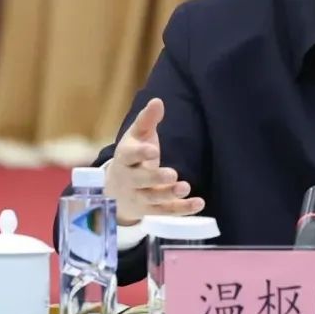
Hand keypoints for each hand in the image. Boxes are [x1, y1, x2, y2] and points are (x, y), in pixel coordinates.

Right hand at [104, 98, 204, 225]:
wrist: (115, 191)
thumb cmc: (132, 156)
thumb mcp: (136, 137)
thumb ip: (147, 120)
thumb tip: (157, 101)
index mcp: (124, 158)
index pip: (128, 156)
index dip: (140, 154)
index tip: (153, 150)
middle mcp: (129, 179)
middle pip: (140, 180)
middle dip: (155, 178)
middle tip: (172, 174)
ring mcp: (139, 197)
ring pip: (153, 199)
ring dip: (169, 195)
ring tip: (185, 187)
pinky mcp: (151, 210)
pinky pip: (166, 211)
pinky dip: (182, 209)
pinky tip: (199, 203)